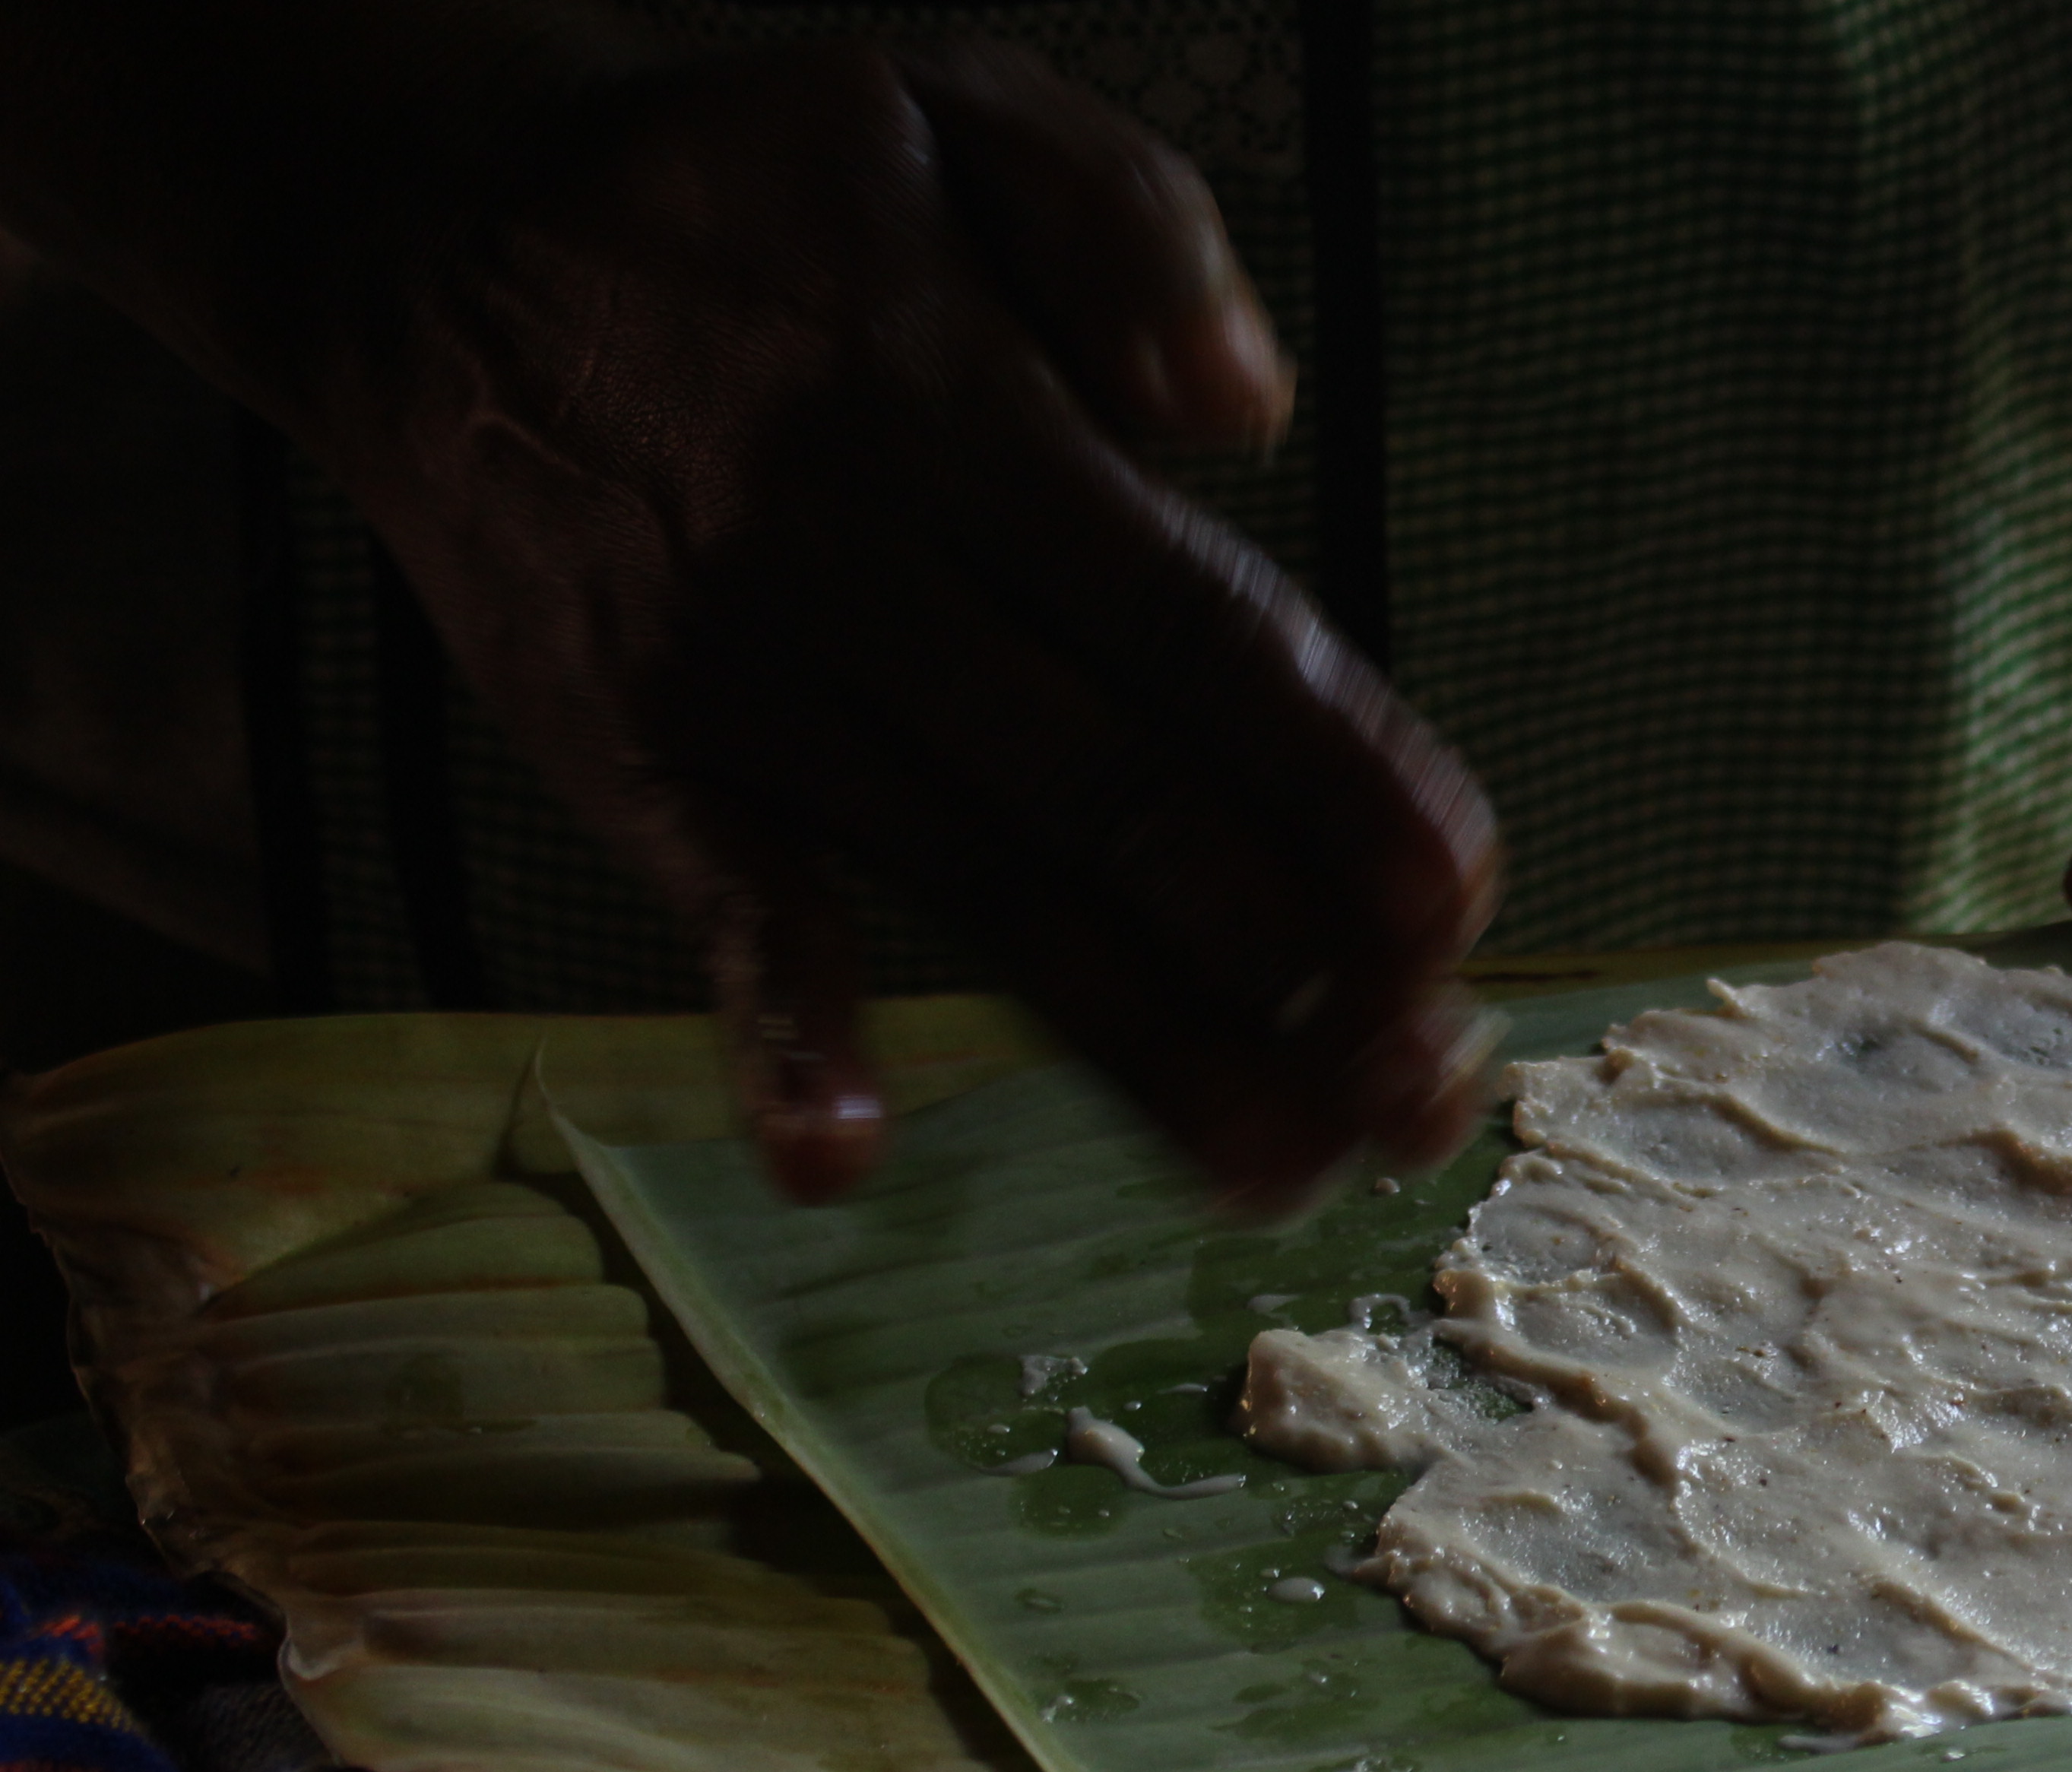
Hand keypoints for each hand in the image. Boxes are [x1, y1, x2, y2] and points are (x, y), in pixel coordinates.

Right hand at [299, 35, 1496, 1202]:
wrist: (424, 238)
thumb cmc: (743, 193)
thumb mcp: (950, 108)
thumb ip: (1128, 226)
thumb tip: (1248, 409)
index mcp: (959, 414)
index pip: (1190, 624)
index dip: (1330, 767)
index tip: (1456, 896)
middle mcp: (854, 565)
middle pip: (1113, 794)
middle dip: (1287, 957)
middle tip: (1429, 1085)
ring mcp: (741, 683)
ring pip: (984, 890)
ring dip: (1144, 1047)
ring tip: (1288, 1171)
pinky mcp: (636, 761)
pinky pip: (722, 906)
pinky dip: (777, 1031)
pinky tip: (843, 1156)